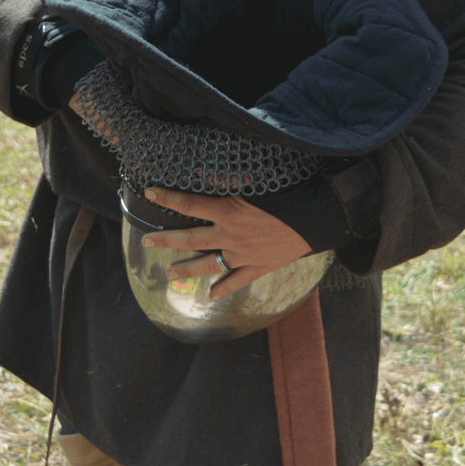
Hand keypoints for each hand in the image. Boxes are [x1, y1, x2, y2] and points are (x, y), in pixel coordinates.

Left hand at [139, 187, 311, 301]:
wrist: (317, 218)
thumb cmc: (288, 194)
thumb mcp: (256, 180)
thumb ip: (227, 177)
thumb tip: (203, 170)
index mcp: (228, 212)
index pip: (189, 205)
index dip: (168, 198)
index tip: (150, 193)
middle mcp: (231, 237)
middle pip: (190, 240)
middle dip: (166, 239)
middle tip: (146, 239)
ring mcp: (244, 255)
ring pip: (209, 265)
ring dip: (187, 269)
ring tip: (170, 272)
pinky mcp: (259, 267)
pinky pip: (237, 281)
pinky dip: (223, 288)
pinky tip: (211, 295)